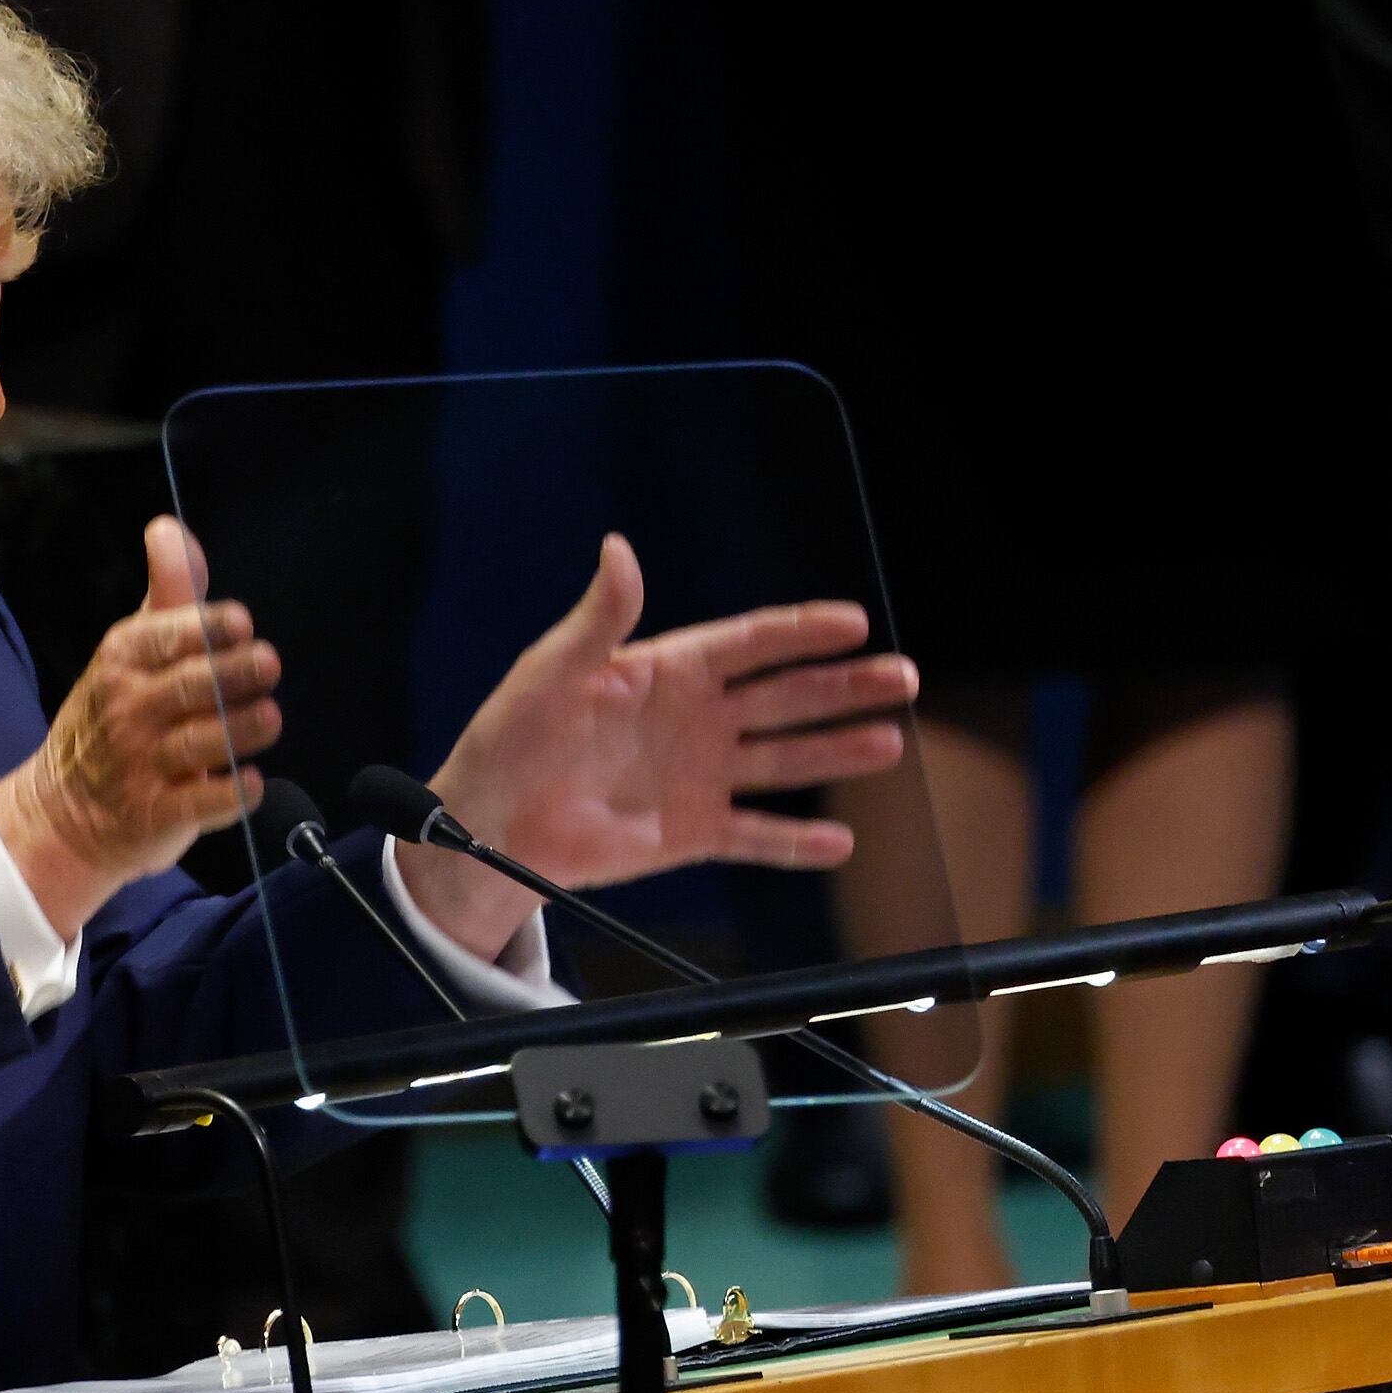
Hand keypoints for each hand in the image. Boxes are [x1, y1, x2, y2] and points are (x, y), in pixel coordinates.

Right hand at [0, 516, 279, 936]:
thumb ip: (167, 591)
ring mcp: (140, 765)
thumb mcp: (131, 648)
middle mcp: (127, 709)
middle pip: (190, 685)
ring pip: (199, 742)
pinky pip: (200, 804)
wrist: (63, 811)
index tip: (241, 624)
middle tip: (268, 663)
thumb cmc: (114, 715)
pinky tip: (251, 782)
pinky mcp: (157, 815)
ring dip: (241, 729)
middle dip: (234, 672)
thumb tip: (166, 525)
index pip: (169, 635)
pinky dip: (229, 794)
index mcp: (123, 658)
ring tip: (270, 717)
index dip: (209, 627)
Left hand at [397, 534, 918, 960]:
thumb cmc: (508, 740)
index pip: (749, 644)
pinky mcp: (689, 834)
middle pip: (785, 697)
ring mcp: (697, 777)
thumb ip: (597, 620)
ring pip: (782, 761)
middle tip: (903, 678)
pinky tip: (839, 842)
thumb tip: (619, 549)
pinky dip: (795, 843)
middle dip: (844, 687)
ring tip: (889, 744)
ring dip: (836, 752)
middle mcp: (694, 721)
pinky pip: (753, 837)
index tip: (854, 622)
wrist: (488, 827)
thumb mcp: (549, 673)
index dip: (801, 632)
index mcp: (666, 671)